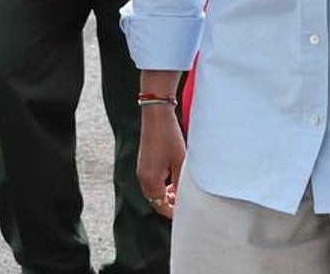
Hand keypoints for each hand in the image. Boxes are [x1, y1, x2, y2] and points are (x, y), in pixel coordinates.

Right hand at [136, 103, 186, 217]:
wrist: (156, 116)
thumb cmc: (169, 138)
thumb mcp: (180, 163)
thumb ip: (181, 185)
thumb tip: (185, 199)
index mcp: (151, 181)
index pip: (162, 207)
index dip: (175, 212)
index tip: (188, 211)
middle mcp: (143, 178)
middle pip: (156, 202)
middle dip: (171, 204)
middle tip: (186, 200)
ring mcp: (141, 171)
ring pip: (154, 192)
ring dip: (167, 194)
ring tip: (181, 188)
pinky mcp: (143, 164)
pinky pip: (152, 182)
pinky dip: (162, 185)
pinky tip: (174, 178)